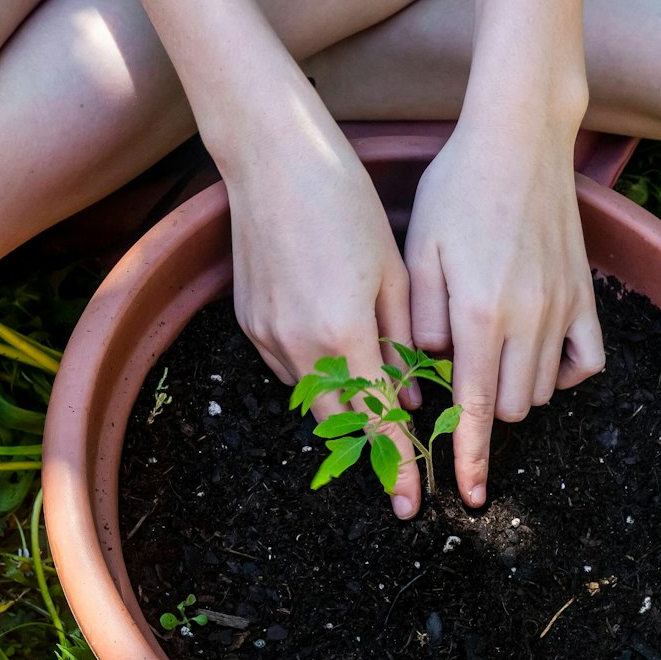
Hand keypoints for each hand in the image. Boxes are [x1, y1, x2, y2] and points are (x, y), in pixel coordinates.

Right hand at [227, 136, 423, 518]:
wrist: (271, 158)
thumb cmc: (344, 201)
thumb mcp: (392, 270)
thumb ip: (402, 340)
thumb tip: (410, 396)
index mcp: (343, 332)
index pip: (376, 418)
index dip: (396, 463)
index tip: (412, 501)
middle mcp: (298, 343)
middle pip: (338, 422)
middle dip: (368, 450)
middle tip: (399, 472)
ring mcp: (266, 334)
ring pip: (311, 396)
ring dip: (342, 409)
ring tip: (373, 408)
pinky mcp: (248, 321)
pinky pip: (287, 368)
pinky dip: (316, 375)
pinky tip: (337, 358)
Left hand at [405, 124, 604, 506]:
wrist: (520, 138)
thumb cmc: (456, 188)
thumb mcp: (418, 250)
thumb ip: (419, 318)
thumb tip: (427, 371)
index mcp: (479, 314)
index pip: (476, 408)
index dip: (471, 457)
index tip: (469, 495)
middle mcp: (527, 319)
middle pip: (513, 407)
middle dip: (484, 411)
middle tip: (457, 378)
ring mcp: (563, 308)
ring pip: (544, 388)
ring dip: (515, 389)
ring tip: (487, 352)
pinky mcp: (585, 294)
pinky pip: (587, 360)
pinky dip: (564, 372)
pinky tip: (535, 353)